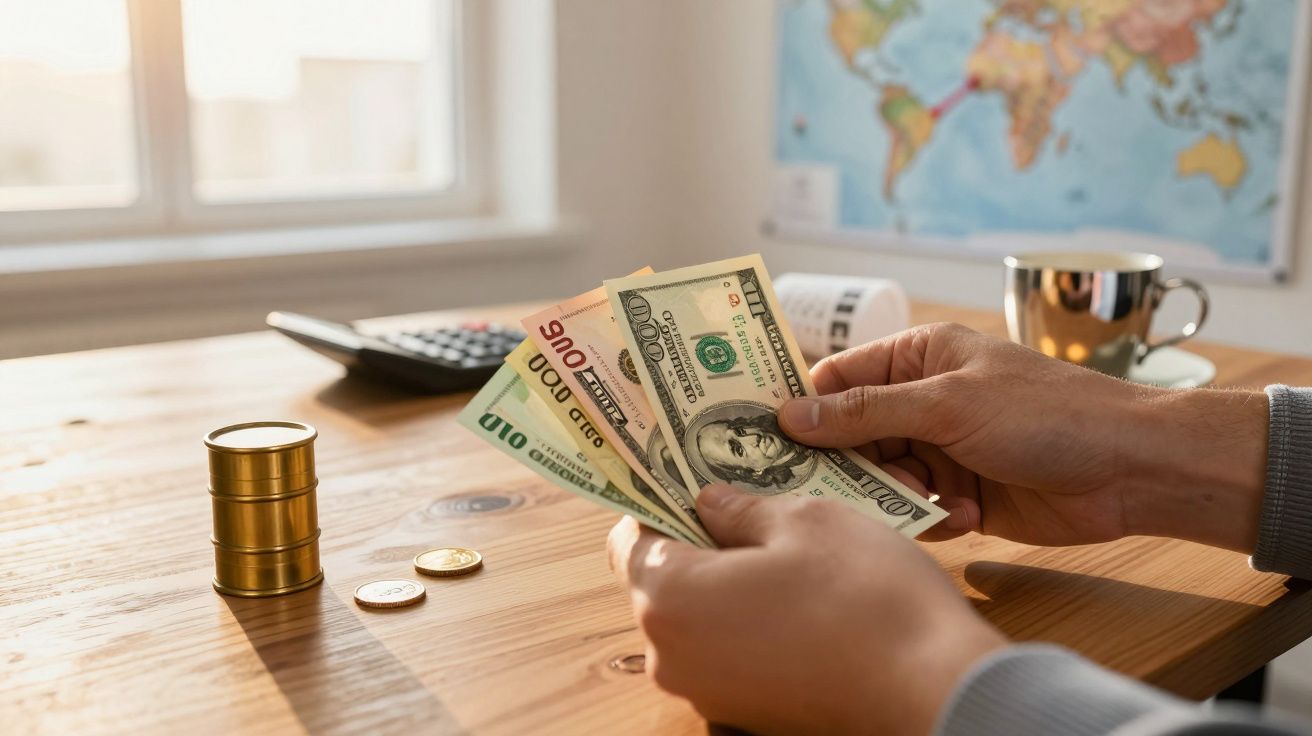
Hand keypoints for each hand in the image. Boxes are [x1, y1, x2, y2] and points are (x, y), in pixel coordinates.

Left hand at [608, 485, 1005, 735]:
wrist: (933, 688)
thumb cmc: (866, 596)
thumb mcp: (804, 520)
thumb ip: (740, 508)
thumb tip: (709, 502)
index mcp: (669, 597)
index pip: (630, 538)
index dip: (659, 499)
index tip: (687, 474)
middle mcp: (671, 654)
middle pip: (660, 579)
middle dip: (695, 536)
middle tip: (743, 498)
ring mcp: (706, 690)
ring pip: (696, 615)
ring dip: (725, 577)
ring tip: (780, 541)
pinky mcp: (743, 710)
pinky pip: (726, 649)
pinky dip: (747, 617)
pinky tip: (796, 590)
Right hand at [779, 323, 1268, 551]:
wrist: (1130, 471)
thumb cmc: (1045, 414)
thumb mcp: (947, 404)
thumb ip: (865, 413)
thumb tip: (788, 415)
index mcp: (917, 357)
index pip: (837, 379)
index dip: (801, 408)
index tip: (761, 441)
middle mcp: (922, 402)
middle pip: (849, 436)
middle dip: (847, 465)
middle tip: (833, 491)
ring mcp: (940, 451)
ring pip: (879, 480)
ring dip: (897, 496)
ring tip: (931, 498)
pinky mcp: (960, 497)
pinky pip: (916, 512)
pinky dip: (933, 518)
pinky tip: (968, 515)